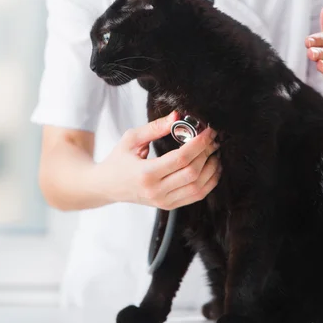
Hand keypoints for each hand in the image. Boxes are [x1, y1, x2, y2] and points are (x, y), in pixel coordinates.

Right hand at [98, 110, 220, 209]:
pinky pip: (196, 196)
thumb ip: (155, 127)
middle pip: (192, 173)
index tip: (208, 131)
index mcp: (146, 174)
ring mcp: (164, 201)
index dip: (198, 144)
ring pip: (198, 187)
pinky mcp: (169, 206)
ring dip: (211, 168)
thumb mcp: (131, 139)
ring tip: (215, 152)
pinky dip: (209, 182)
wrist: (107, 186)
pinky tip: (212, 168)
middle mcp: (156, 191)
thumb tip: (177, 116)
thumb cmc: (118, 160)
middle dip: (207, 153)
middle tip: (213, 138)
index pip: (180, 159)